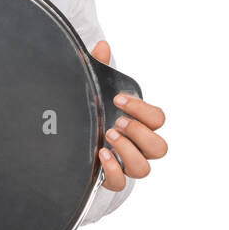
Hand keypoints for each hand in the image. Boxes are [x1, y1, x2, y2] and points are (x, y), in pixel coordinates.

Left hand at [90, 40, 167, 190]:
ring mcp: (126, 164)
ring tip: (108, 137)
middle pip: (159, 147)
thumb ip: (98, 67)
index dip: (142, 109)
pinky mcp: (111, 179)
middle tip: (118, 123)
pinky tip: (100, 155)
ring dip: (128, 151)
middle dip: (140, 133)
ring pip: (144, 168)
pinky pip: (121, 183)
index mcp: (140, 122)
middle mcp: (139, 146)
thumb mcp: (93, 88)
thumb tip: (102, 46)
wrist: (69, 139)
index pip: (158, 119)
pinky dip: (113, 171)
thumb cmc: (91, 111)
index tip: (118, 99)